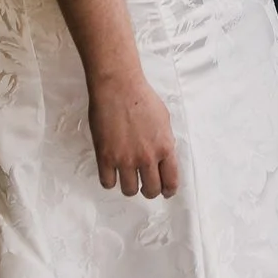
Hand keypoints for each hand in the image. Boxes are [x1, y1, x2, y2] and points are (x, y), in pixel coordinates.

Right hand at [88, 74, 179, 198]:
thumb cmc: (141, 97)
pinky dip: (110, 180)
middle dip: (149, 190)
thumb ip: (165, 141)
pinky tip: (111, 170)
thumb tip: (164, 156)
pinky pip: (107, 183)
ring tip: (127, 175)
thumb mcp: (164, 119)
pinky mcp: (105, 157)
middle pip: (151, 191)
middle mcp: (147, 157)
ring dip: (129, 186)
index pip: (171, 181)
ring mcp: (125, 159)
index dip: (168, 190)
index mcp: (165, 147)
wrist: (118, 86)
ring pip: (129, 191)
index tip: (165, 191)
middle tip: (145, 185)